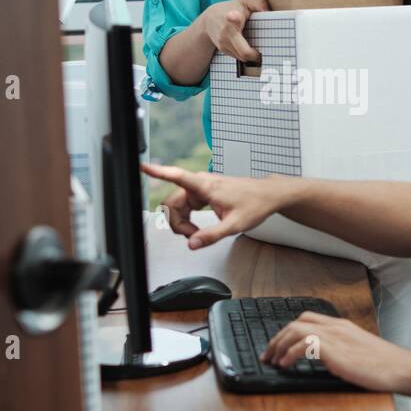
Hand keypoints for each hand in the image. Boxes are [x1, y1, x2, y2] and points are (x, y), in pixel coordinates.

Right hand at [141, 162, 287, 248]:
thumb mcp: (235, 225)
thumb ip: (212, 235)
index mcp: (206, 187)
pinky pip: (185, 206)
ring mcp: (201, 188)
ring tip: (198, 233)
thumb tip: (192, 244)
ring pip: (177, 206)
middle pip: (172, 203)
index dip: (158, 172)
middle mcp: (200, 184)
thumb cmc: (255, 204)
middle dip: (177, 223)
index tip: (142, 166)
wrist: (267, 195)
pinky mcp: (202, 192)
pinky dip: (187, 219)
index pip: (177, 176)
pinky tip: (196, 227)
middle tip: (193, 237)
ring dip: (182, 222)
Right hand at [199, 0, 268, 63]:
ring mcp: (223, 42)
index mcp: (233, 17)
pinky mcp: (222, 49)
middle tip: (261, 54)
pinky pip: (237, 57)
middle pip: (244, 51)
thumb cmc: (231, 9)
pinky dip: (244, 55)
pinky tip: (246, 48)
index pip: (233, 18)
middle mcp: (226, 31)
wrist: (209, 19)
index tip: (233, 15)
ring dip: (251, 56)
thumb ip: (259, 4)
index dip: (234, 17)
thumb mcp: (244, 1)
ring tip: (255, 51)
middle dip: (255, 56)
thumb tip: (269, 12)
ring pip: (242, 57)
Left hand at [261, 312, 410, 395]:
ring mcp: (336, 337)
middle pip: (297, 322)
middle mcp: (337, 327)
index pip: (307, 318)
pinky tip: (285, 365)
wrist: (403, 369)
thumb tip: (326, 360)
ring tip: (272, 360)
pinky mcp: (336, 350)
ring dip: (279, 345)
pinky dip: (289, 354)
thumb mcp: (360, 353)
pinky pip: (304, 344)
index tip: (278, 345)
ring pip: (296, 330)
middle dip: (277, 337)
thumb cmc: (386, 366)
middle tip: (267, 354)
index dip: (288, 330)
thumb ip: (342, 351)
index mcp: (342, 326)